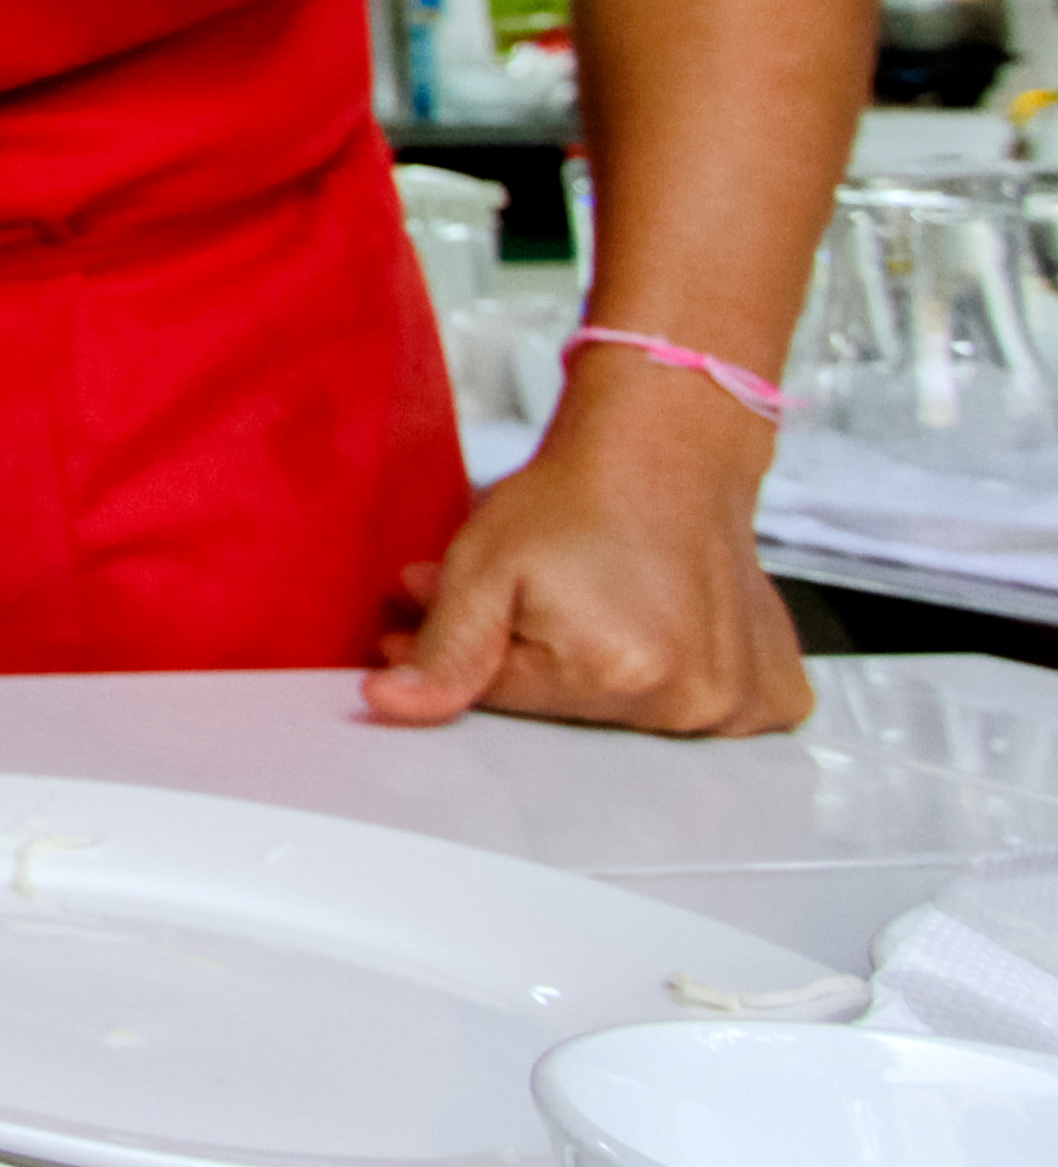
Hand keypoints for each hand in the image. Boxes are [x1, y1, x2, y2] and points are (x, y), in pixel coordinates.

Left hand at [365, 358, 808, 734]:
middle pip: (568, 713)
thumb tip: (391, 705)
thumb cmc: (577, 498)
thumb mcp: (484, 565)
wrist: (667, 449)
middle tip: (502, 604)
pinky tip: (654, 631)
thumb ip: (444, 649)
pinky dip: (673, 685)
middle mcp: (692, 701)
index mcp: (621, 675)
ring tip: (581, 603)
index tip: (415, 630)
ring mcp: (741, 702)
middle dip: (517, 663)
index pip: (503, 702)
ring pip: (629, 715)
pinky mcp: (774, 692)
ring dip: (589, 672)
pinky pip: (710, 717)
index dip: (452, 661)